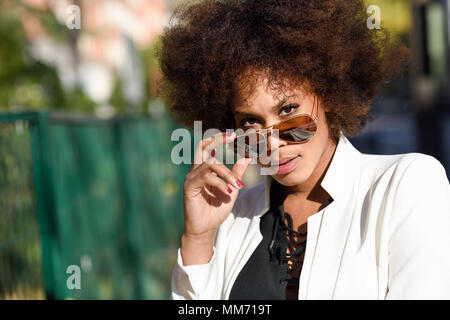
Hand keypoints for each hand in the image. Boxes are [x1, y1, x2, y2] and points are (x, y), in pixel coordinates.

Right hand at [181, 131, 250, 264]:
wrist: (206, 229)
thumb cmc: (216, 210)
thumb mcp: (232, 189)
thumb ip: (237, 173)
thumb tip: (247, 157)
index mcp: (204, 169)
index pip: (209, 147)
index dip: (219, 137)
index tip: (234, 134)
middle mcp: (196, 171)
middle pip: (204, 146)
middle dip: (218, 139)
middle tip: (234, 136)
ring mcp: (191, 178)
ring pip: (210, 164)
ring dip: (227, 173)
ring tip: (236, 186)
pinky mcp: (189, 187)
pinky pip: (206, 178)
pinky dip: (219, 183)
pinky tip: (227, 192)